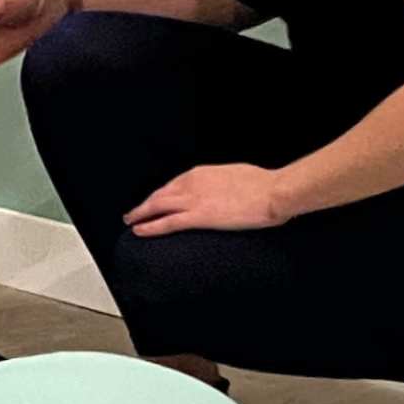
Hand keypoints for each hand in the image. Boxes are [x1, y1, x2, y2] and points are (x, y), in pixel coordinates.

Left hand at [128, 162, 289, 236]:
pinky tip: (139, 230)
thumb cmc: (262, 184)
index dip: (160, 195)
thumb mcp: (233, 175)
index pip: (172, 185)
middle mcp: (191, 183)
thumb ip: (219, 182)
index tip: (154, 201)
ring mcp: (193, 200)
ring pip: (156, 207)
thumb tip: (218, 190)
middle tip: (134, 212)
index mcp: (200, 173)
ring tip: (131, 221)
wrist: (273, 192)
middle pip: (159, 195)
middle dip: (144, 204)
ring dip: (140, 214)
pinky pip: (166, 222)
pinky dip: (149, 226)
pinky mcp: (198, 217)